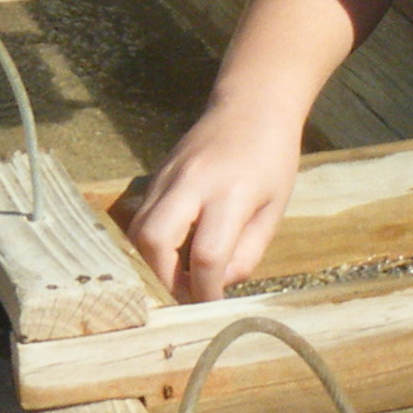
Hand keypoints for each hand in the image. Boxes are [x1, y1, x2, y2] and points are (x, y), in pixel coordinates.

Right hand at [122, 89, 306, 301]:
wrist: (251, 105)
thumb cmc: (272, 160)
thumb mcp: (274, 209)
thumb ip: (247, 252)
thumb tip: (217, 284)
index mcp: (230, 193)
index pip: (207, 255)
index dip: (205, 291)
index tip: (210, 307)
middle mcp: (191, 182)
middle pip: (154, 240)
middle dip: (164, 278)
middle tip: (185, 293)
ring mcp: (167, 175)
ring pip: (138, 229)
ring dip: (153, 262)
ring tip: (179, 274)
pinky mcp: (155, 174)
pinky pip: (141, 216)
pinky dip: (151, 241)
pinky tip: (173, 249)